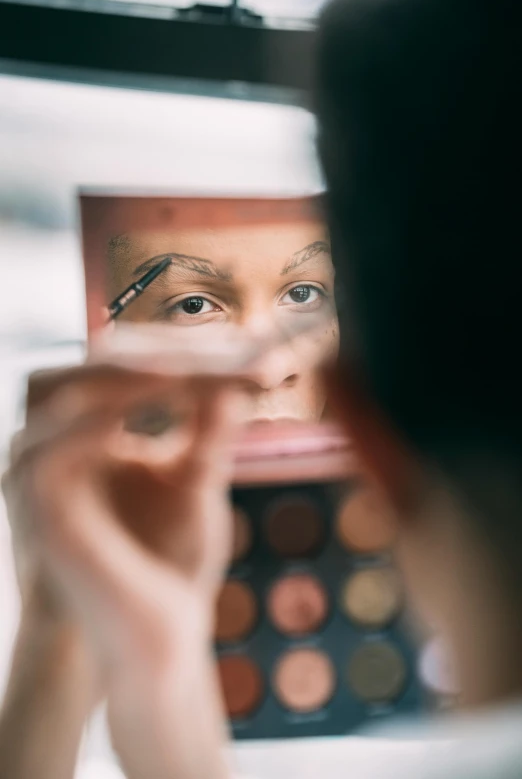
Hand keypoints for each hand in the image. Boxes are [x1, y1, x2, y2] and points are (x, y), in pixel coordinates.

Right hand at [2, 325, 256, 670]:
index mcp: (95, 437)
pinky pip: (53, 443)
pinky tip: (166, 401)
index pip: (120, 370)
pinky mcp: (35, 504)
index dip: (177, 352)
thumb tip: (233, 377)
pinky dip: (102, 416)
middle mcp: (61, 445)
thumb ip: (209, 429)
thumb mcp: (197, 481)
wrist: (154, 634)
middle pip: (89, 366)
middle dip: (154, 353)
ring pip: (64, 390)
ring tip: (193, 370)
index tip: (241, 349)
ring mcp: (41, 471)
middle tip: (219, 348)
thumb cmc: (175, 561)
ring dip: (129, 375)